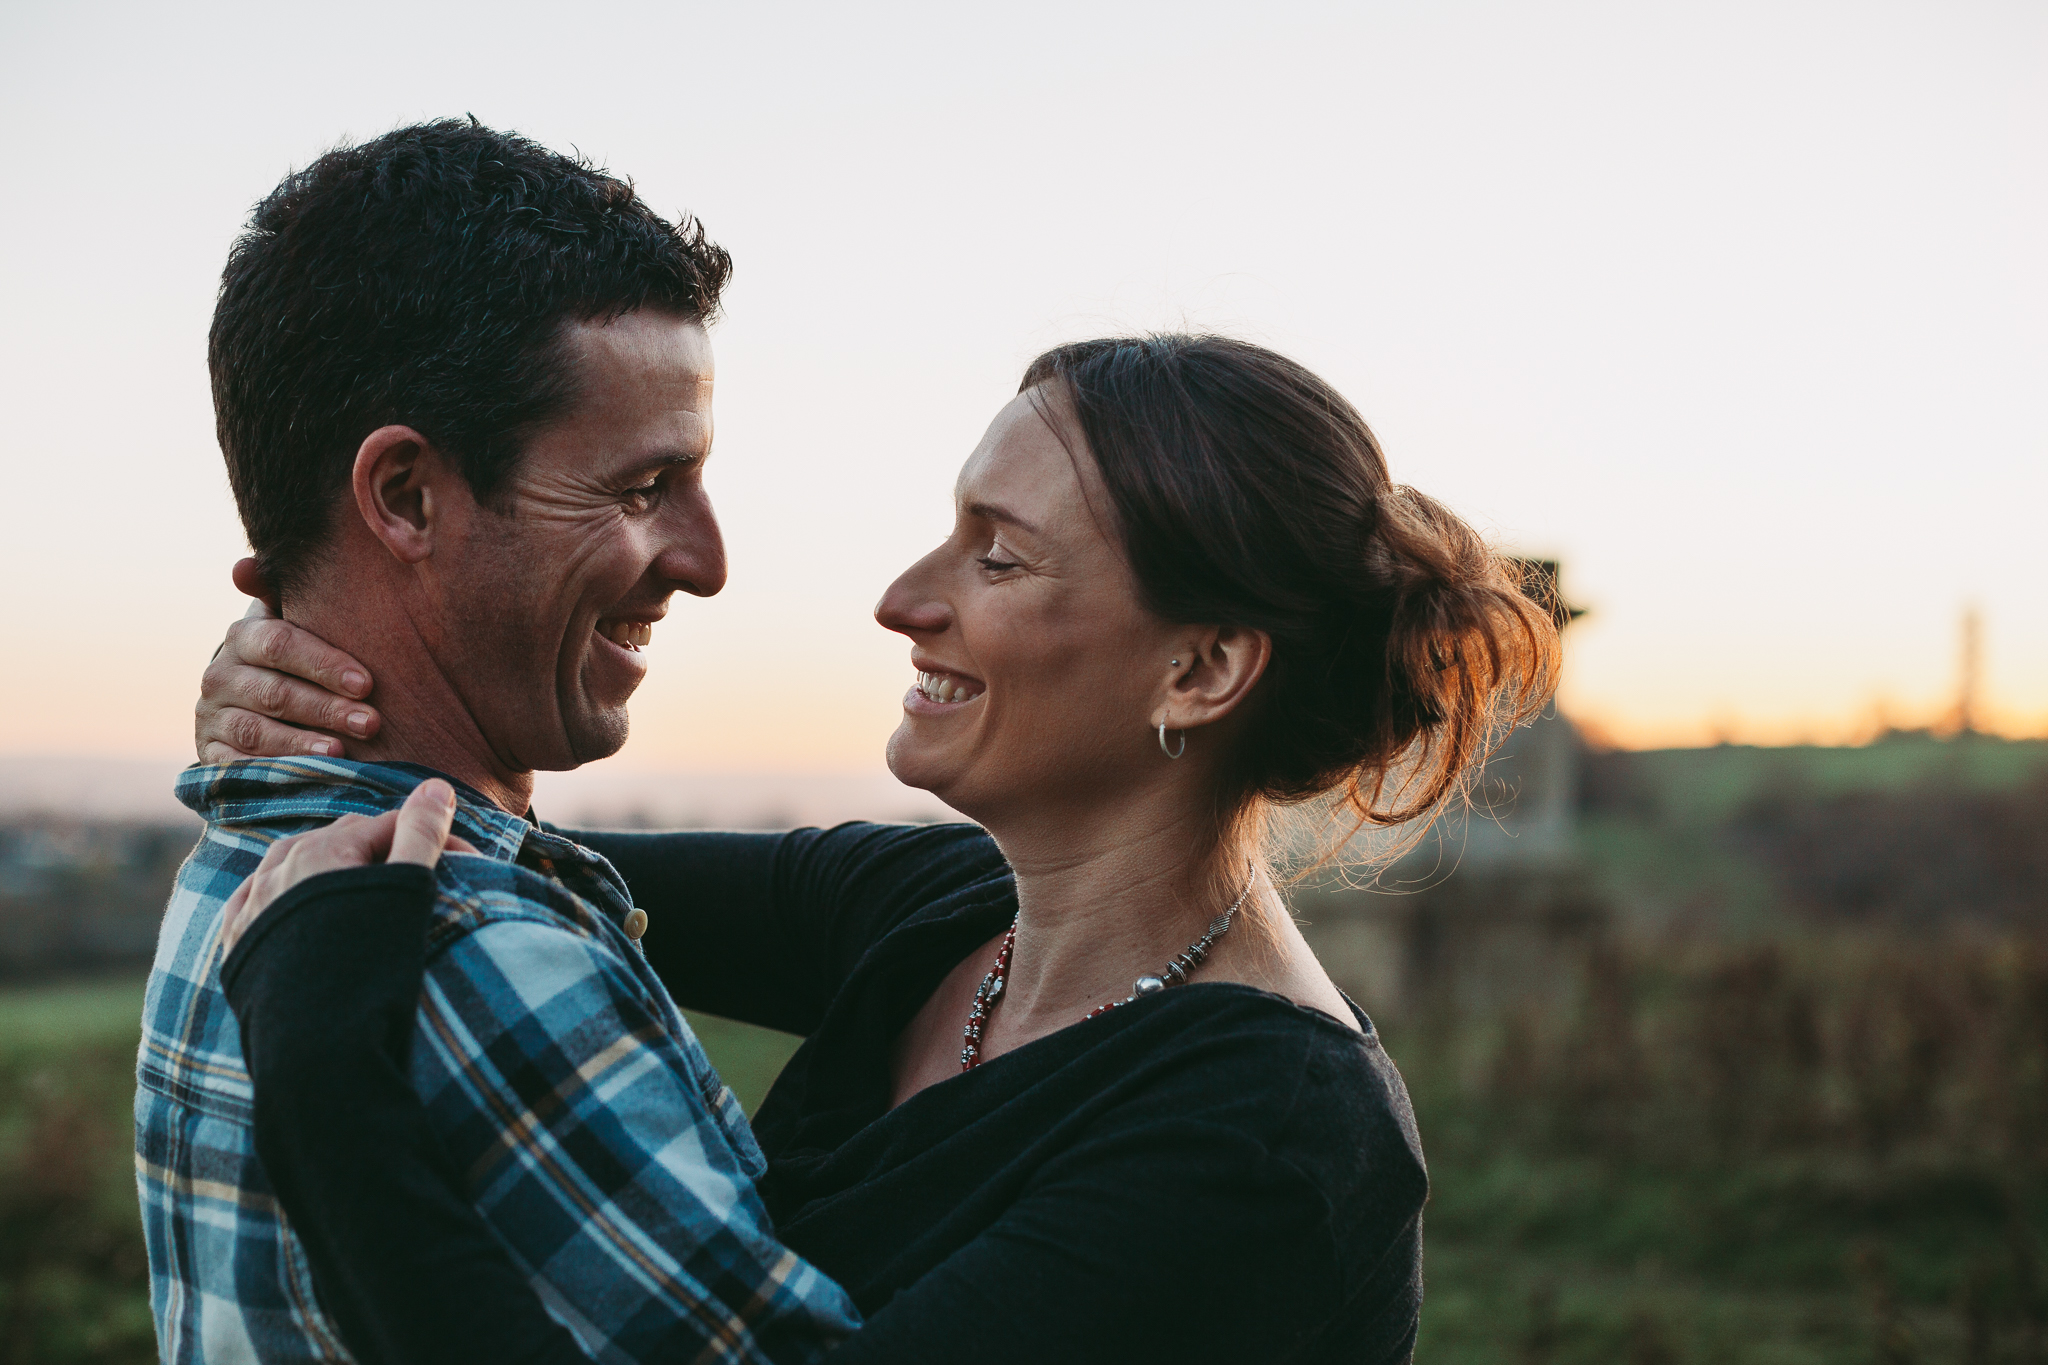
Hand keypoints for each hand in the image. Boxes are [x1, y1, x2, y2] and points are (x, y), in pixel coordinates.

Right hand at [196, 558, 383, 762]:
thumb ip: (281, 593)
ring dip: (302, 742)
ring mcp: (211, 716)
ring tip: (342, 753)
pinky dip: (274, 772)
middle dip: (327, 709)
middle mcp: (219, 675)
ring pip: (257, 731)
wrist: (248, 703)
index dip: (324, 664)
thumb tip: (243, 567)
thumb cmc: (293, 658)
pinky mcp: (210, 753)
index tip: (366, 683)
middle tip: (371, 723)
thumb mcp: (292, 623)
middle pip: (276, 692)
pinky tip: (308, 776)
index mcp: (244, 637)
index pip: (281, 645)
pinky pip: (239, 766)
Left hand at [220, 780, 477, 953]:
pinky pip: (252, 899)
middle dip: (379, 848)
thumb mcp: (406, 891)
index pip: (387, 826)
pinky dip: (277, 892)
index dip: (430, 840)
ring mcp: (254, 905)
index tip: (463, 867)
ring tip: (358, 885)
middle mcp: (281, 868)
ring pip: (291, 862)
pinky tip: (289, 902)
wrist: (316, 1041)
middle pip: (339, 839)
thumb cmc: (371, 962)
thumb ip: (421, 835)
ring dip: (326, 865)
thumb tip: (436, 785)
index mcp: (324, 850)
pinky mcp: (237, 942)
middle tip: (417, 877)